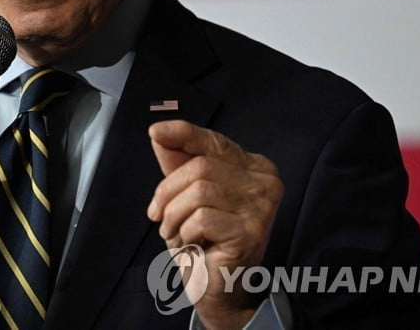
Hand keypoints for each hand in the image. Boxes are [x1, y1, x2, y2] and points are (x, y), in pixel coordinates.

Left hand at [146, 121, 282, 329]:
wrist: (217, 288)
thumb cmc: (203, 240)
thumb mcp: (185, 193)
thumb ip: (177, 161)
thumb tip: (158, 130)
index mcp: (254, 167)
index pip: (215, 141)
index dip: (183, 134)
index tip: (155, 132)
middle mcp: (265, 182)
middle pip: (200, 166)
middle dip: (168, 192)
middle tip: (161, 217)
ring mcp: (262, 207)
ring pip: (197, 191)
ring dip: (174, 217)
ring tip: (178, 234)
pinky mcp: (251, 231)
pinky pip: (200, 218)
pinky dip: (185, 233)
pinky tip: (191, 245)